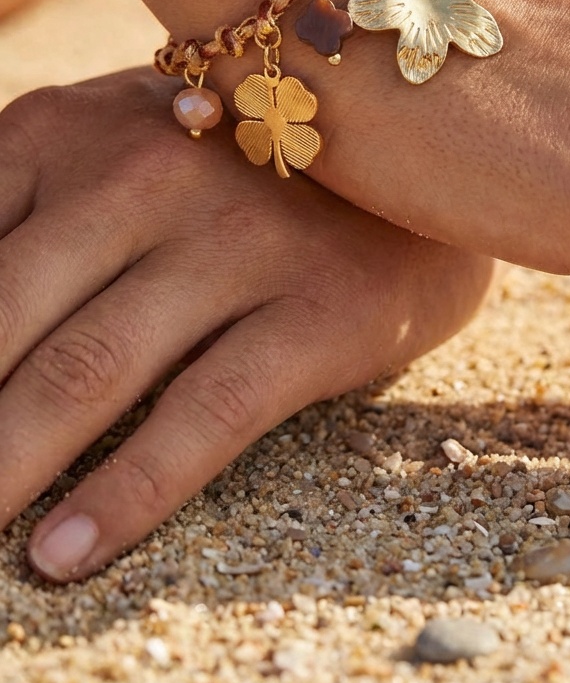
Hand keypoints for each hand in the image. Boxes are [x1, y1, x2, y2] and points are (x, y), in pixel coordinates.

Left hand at [0, 68, 492, 581]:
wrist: (415, 155)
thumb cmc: (235, 165)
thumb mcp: (117, 150)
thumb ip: (27, 215)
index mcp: (73, 129)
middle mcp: (150, 169)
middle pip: (6, 319)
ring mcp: (238, 237)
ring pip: (90, 371)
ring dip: (7, 468)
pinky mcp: (317, 307)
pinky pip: (202, 414)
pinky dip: (123, 494)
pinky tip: (66, 553)